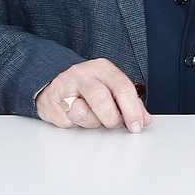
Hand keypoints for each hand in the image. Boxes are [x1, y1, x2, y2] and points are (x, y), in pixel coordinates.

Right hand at [36, 58, 150, 130]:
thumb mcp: (109, 86)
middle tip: (113, 124)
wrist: (52, 83)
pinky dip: (76, 125)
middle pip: (102, 100)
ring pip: (83, 114)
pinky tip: (75, 115)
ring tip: (92, 116)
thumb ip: (129, 102)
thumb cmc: (87, 86)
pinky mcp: (50, 105)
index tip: (137, 125)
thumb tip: (144, 119)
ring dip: (93, 123)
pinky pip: (68, 123)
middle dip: (112, 119)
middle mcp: (82, 74)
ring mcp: (63, 88)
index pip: (122, 87)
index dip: (132, 110)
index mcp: (101, 68)